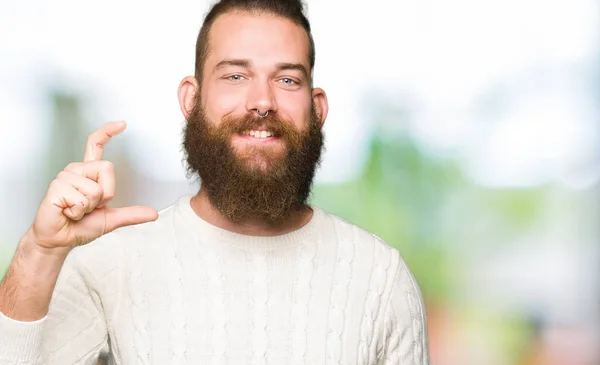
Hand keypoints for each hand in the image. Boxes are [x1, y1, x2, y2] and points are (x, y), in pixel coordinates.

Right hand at [28, 121, 157, 252]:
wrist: (60, 240)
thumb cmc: (80, 226)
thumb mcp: (111, 219)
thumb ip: (132, 214)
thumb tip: (154, 214)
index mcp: (88, 173)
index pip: (95, 144)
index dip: (108, 132)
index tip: (122, 123)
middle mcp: (76, 170)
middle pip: (107, 168)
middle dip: (105, 194)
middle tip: (89, 206)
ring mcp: (64, 177)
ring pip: (96, 188)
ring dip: (90, 206)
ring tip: (76, 210)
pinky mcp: (56, 187)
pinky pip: (82, 199)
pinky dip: (79, 211)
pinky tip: (67, 212)